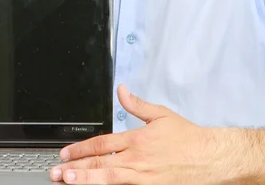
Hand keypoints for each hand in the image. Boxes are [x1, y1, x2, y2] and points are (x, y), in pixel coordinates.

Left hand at [50, 84, 231, 184]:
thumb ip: (136, 104)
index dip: (81, 149)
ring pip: (108, 180)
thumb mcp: (160, 114)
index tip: (65, 154)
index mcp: (137, 139)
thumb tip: (121, 89)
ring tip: (68, 183)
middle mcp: (136, 160)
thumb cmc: (186, 137)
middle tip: (56, 173)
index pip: (102, 144)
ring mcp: (142, 178)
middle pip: (100, 164)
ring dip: (87, 181)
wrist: (208, 158)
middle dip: (76, 169)